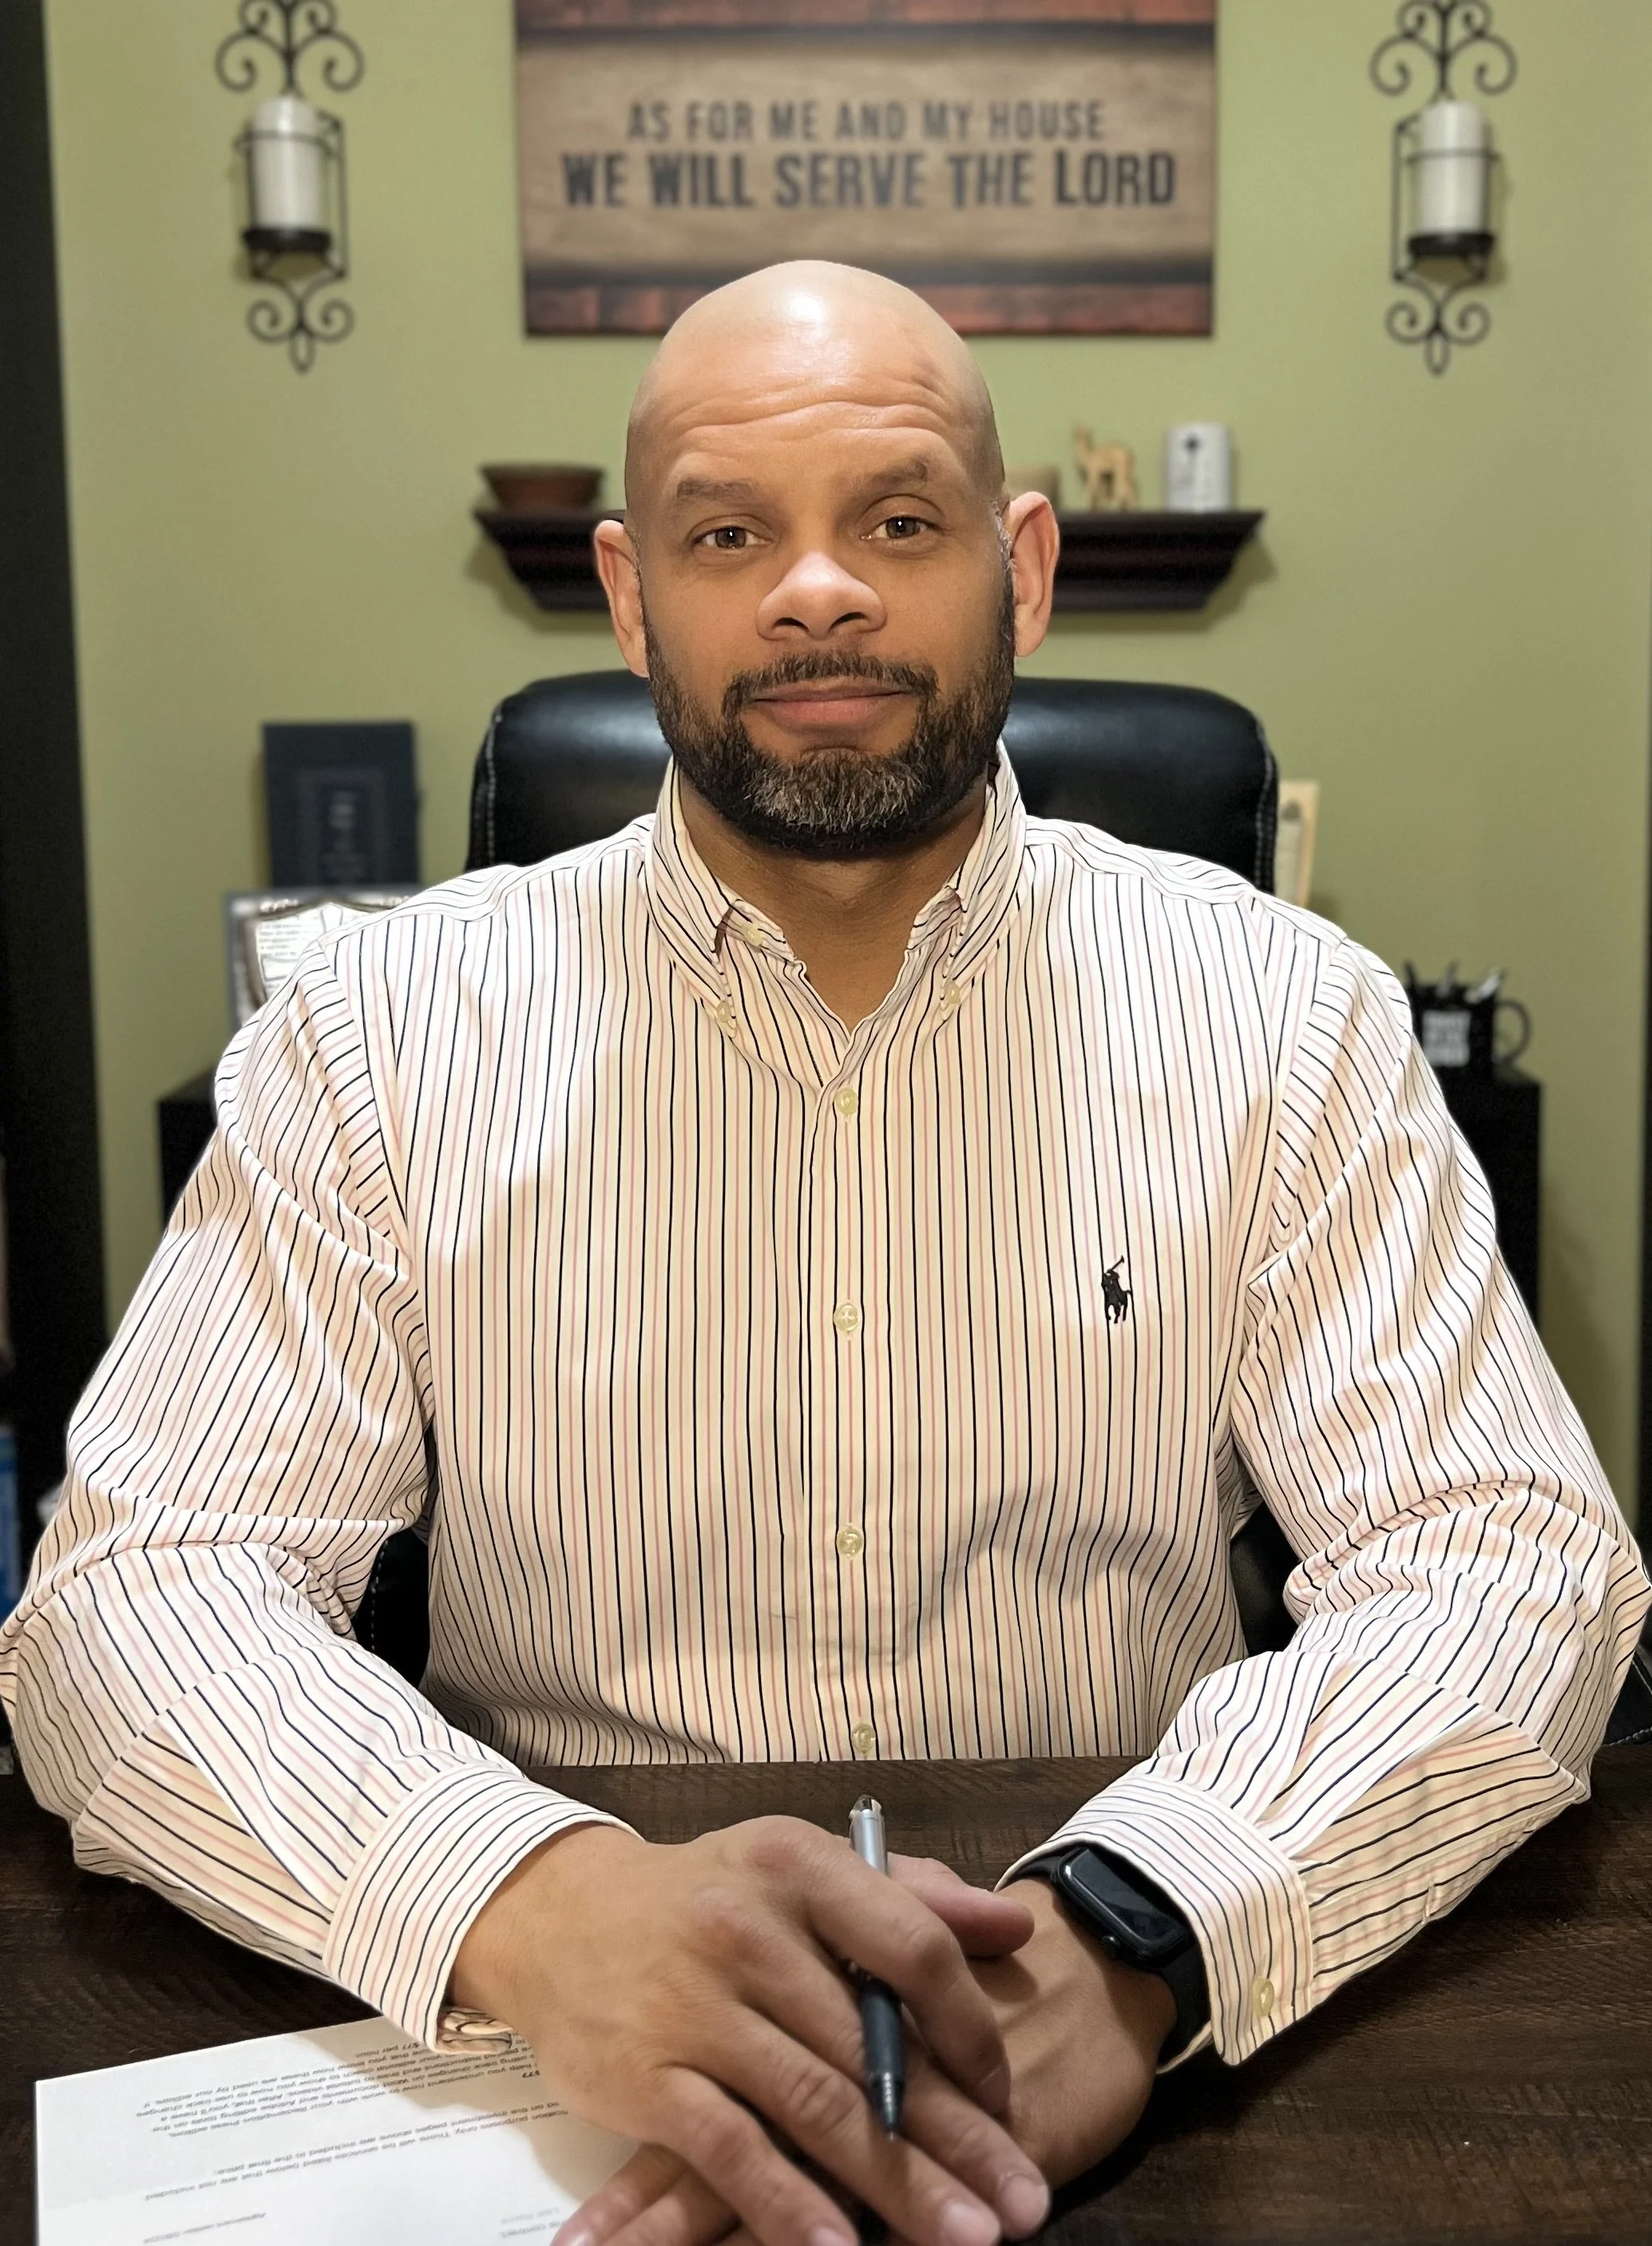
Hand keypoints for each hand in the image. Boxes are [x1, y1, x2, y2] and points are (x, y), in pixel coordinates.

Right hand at [558, 1874, 1171, 2245]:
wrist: (561, 1916)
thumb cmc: (708, 1895)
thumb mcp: (802, 1867)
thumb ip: (912, 1895)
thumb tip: (1015, 1924)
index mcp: (800, 1867)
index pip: (911, 1946)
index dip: (970, 2028)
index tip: (1005, 2095)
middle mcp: (749, 1928)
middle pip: (875, 2049)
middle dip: (959, 2138)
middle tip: (1023, 2203)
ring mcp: (695, 2004)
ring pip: (816, 2107)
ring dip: (898, 2185)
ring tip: (965, 2238)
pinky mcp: (647, 2074)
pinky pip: (733, 2151)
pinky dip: (788, 2206)